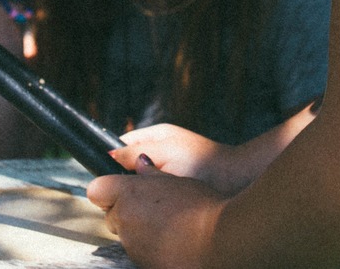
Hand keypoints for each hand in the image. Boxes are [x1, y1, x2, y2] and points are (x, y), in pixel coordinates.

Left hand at [87, 156, 223, 268]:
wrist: (218, 240)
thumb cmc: (201, 205)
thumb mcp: (176, 179)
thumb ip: (151, 173)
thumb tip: (140, 163)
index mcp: (128, 194)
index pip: (96, 189)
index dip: (108, 189)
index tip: (121, 191)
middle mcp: (124, 220)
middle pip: (111, 214)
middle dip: (126, 211)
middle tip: (153, 207)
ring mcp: (131, 245)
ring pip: (126, 235)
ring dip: (139, 230)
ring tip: (168, 225)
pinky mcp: (141, 263)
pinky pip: (139, 251)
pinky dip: (150, 247)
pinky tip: (172, 240)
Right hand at [111, 125, 242, 194]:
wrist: (235, 180)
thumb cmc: (202, 163)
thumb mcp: (164, 153)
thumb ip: (135, 153)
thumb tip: (108, 155)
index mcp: (157, 135)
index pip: (122, 145)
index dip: (111, 160)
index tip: (105, 177)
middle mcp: (160, 149)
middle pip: (129, 164)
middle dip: (124, 178)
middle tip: (122, 193)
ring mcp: (168, 166)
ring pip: (140, 179)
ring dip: (137, 189)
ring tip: (139, 199)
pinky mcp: (175, 183)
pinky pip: (154, 190)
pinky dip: (151, 197)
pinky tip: (153, 205)